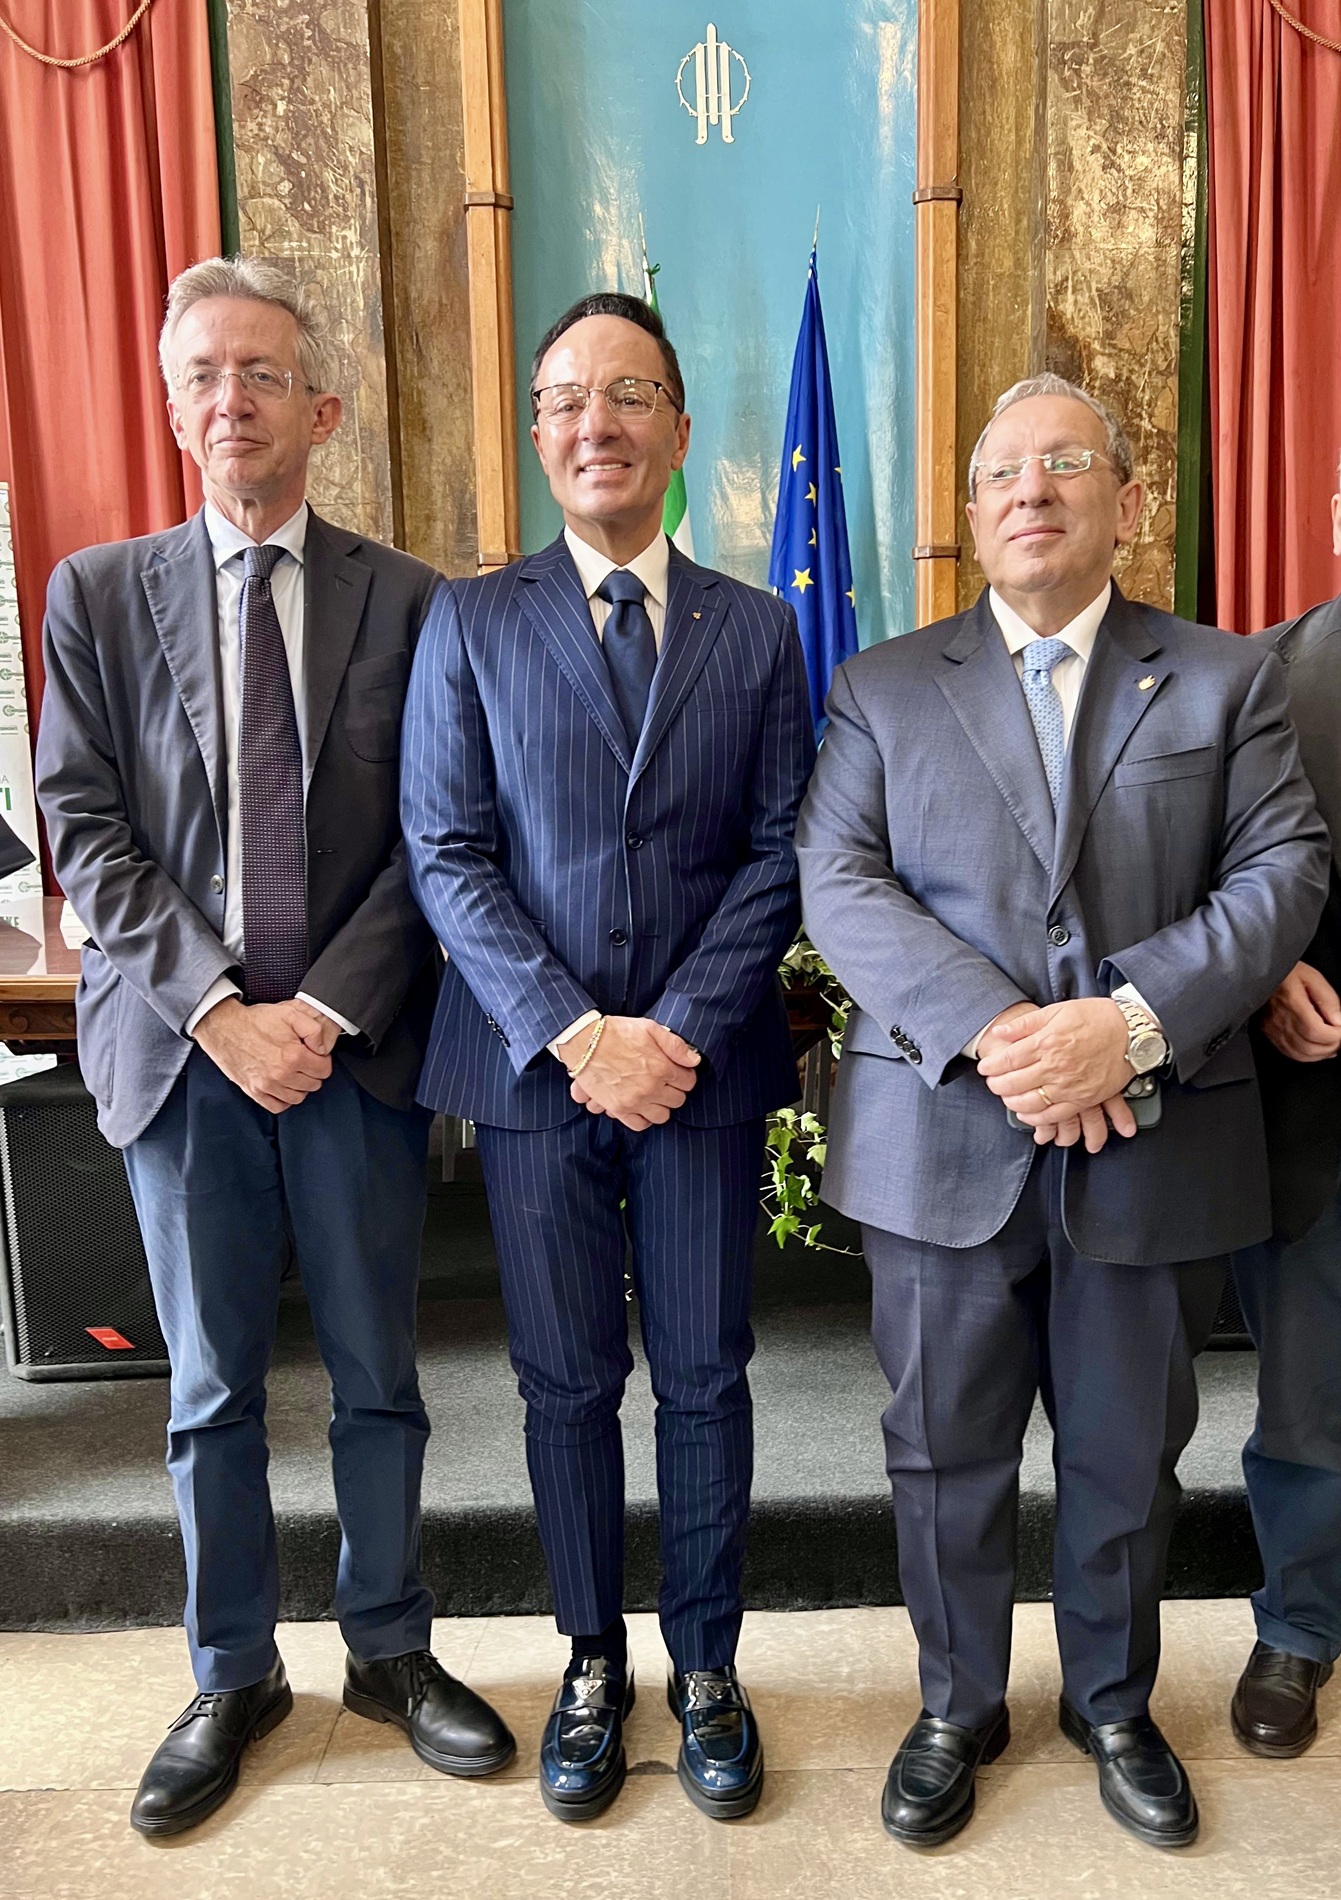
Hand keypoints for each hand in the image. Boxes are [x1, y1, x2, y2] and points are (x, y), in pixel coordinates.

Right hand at [193, 995, 332, 1111]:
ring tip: (293, 1072)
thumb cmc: (255, 1021)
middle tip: (303, 1061)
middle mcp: (281, 1074)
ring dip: (300, 1086)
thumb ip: (314, 1029)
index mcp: (293, 1056)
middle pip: (313, 1085)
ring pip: (298, 1097)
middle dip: (312, 1072)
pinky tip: (282, 1085)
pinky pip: (278, 1106)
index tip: (314, 1054)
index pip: (324, 1070)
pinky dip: (283, 1099)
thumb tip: (323, 1049)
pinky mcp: (254, 1091)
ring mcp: (267, 1085)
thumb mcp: (290, 1013)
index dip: (322, 1060)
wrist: (225, 1028)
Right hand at [561, 1016, 699, 1129]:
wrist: (585, 1042)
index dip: (685, 1075)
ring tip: (654, 1095)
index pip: (689, 1082)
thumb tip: (694, 1061)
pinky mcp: (619, 1109)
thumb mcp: (650, 1028)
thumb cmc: (617, 1032)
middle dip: (674, 1090)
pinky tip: (642, 1107)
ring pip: (662, 1116)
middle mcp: (651, 1088)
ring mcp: (635, 1101)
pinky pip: (640, 1124)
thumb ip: (675, 1045)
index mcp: (662, 1067)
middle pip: (678, 1100)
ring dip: (661, 1106)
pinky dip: (644, 1118)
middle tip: (665, 1082)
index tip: (677, 1071)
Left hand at [977, 997, 1135, 1141]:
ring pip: (1030, 1102)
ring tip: (1006, 1097)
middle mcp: (1055, 1066)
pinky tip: (1028, 1113)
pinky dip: (1037, 1118)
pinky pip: (1055, 1116)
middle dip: (997, 1085)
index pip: (1008, 1060)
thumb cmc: (1096, 1017)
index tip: (984, 1068)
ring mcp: (1069, 1085)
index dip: (991, 1066)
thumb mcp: (1058, 1011)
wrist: (1131, 1031)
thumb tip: (1001, 1031)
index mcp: (1046, 1043)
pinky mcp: (1084, 1098)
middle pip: (1013, 1083)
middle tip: (992, 1083)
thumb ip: (1026, 1024)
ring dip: (1012, 1103)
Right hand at [1261, 961, 1340, 1062]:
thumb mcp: (1313, 977)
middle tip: (1340, 1037)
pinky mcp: (1270, 1034)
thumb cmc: (1288, 973)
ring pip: (1301, 1054)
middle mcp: (1280, 1020)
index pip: (1315, 1031)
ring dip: (1321, 1054)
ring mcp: (1273, 1029)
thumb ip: (1328, 999)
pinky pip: (1291, 1053)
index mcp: (1292, 1003)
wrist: (1264, 975)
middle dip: (1331, 1046)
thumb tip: (1338, 1021)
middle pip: (1309, 1047)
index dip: (1334, 1036)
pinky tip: (1318, 1050)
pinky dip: (1308, 1056)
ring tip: (1332, 1044)